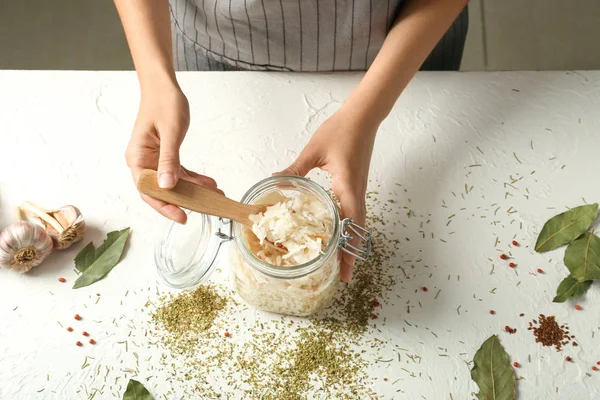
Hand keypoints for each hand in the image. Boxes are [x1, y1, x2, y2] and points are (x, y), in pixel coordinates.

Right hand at [125, 83, 220, 223]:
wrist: (163, 87)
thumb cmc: (164, 103)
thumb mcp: (170, 132)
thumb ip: (169, 160)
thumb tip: (167, 186)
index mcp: (137, 158)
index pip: (148, 190)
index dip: (164, 206)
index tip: (182, 217)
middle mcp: (142, 162)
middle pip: (160, 191)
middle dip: (183, 201)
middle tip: (206, 209)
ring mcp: (153, 160)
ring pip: (173, 183)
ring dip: (193, 190)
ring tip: (215, 195)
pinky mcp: (164, 156)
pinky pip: (179, 173)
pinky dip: (193, 179)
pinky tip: (209, 183)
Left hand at [276, 108, 378, 281]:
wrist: (363, 116)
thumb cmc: (341, 130)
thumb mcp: (314, 150)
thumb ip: (295, 168)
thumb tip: (274, 181)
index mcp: (347, 186)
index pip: (350, 225)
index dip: (347, 250)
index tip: (344, 270)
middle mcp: (356, 192)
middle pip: (358, 231)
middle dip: (351, 254)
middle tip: (343, 275)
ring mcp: (359, 189)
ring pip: (359, 223)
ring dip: (353, 243)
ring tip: (343, 261)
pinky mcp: (357, 185)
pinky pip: (356, 212)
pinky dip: (351, 228)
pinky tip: (341, 233)